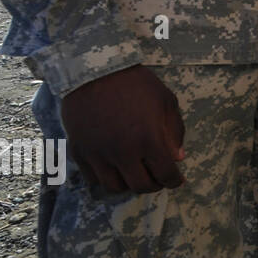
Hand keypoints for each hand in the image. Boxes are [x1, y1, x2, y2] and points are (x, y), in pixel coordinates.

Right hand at [60, 65, 185, 193]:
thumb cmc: (136, 83)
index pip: (165, 174)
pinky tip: (114, 167)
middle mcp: (122, 152)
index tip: (177, 180)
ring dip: (129, 184)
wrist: (94, 70)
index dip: (175, 181)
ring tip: (136, 173)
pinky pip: (93, 178)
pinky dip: (106, 178)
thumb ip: (174, 131)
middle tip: (158, 178)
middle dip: (154, 185)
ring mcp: (98, 154)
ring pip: (114, 187)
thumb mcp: (165, 101)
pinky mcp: (79, 151)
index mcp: (148, 139)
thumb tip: (177, 158)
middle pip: (140, 186)